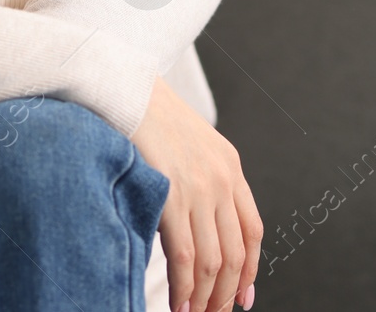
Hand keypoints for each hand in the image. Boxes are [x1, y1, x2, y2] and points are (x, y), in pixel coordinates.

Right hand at [130, 76, 261, 311]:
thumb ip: (199, 177)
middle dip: (225, 293)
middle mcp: (222, 179)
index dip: (250, 271)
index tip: (242, 298)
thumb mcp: (188, 142)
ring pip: (212, 260)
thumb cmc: (145, 113)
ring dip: (205, 297)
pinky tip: (179, 304)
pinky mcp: (172, 194)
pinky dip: (183, 286)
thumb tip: (192, 220)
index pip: (252, 231)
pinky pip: (184, 255)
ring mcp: (198, 187)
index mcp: (230, 166)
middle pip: (235, 253)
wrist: (123, 86)